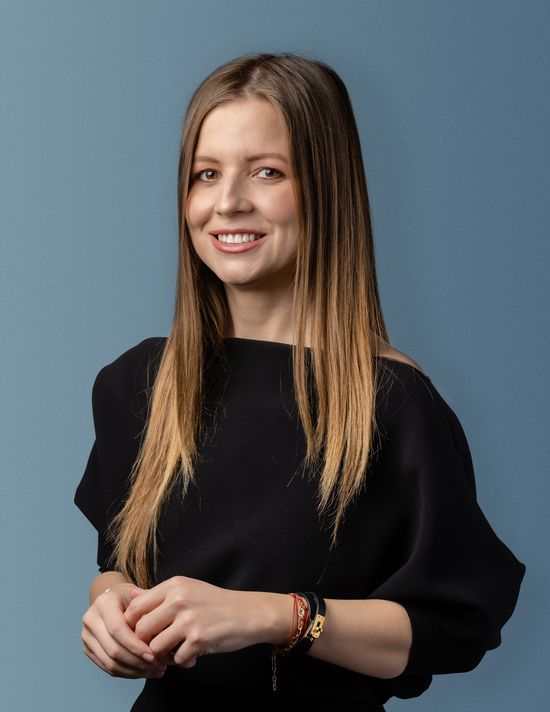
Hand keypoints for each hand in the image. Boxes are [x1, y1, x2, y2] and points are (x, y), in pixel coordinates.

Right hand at [81, 583, 170, 678]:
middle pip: (113, 649)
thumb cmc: (134, 599)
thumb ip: (151, 612)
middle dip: (137, 662)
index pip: (117, 629)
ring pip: (109, 663)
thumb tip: (162, 635)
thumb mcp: (143, 598)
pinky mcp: (88, 649)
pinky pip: (107, 667)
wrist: (115, 599)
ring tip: (155, 671)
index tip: (153, 655)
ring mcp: (87, 636)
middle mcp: (91, 619)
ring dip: (134, 671)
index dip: (135, 645)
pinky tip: (143, 672)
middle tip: (158, 667)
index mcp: (104, 603)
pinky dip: (127, 673)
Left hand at [123, 576, 267, 668]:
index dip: (133, 626)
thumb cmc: (215, 603)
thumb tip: (131, 597)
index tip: (143, 635)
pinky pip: (177, 659)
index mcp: (174, 586)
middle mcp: (179, 599)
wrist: (248, 613)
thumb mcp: (187, 590)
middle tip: (159, 647)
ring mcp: (189, 619)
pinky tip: (193, 656)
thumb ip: (159, 595)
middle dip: (147, 643)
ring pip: (155, 647)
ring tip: (176, 652)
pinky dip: (184, 662)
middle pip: (141, 630)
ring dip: (164, 655)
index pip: (135, 608)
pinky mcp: (199, 639)